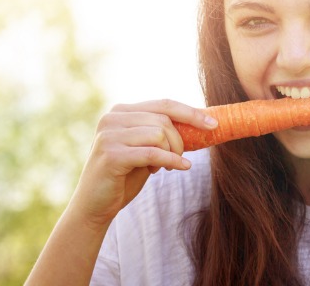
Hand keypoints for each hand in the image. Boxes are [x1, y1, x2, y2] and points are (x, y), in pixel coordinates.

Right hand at [67, 99, 216, 228]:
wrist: (95, 205)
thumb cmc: (125, 176)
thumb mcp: (146, 149)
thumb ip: (162, 133)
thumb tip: (201, 122)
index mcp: (121, 111)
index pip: (163, 104)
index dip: (191, 113)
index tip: (214, 125)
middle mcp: (112, 118)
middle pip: (164, 119)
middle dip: (180, 140)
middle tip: (179, 158)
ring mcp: (109, 135)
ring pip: (159, 134)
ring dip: (171, 153)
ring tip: (163, 167)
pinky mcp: (111, 154)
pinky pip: (152, 153)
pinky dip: (171, 161)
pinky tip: (180, 167)